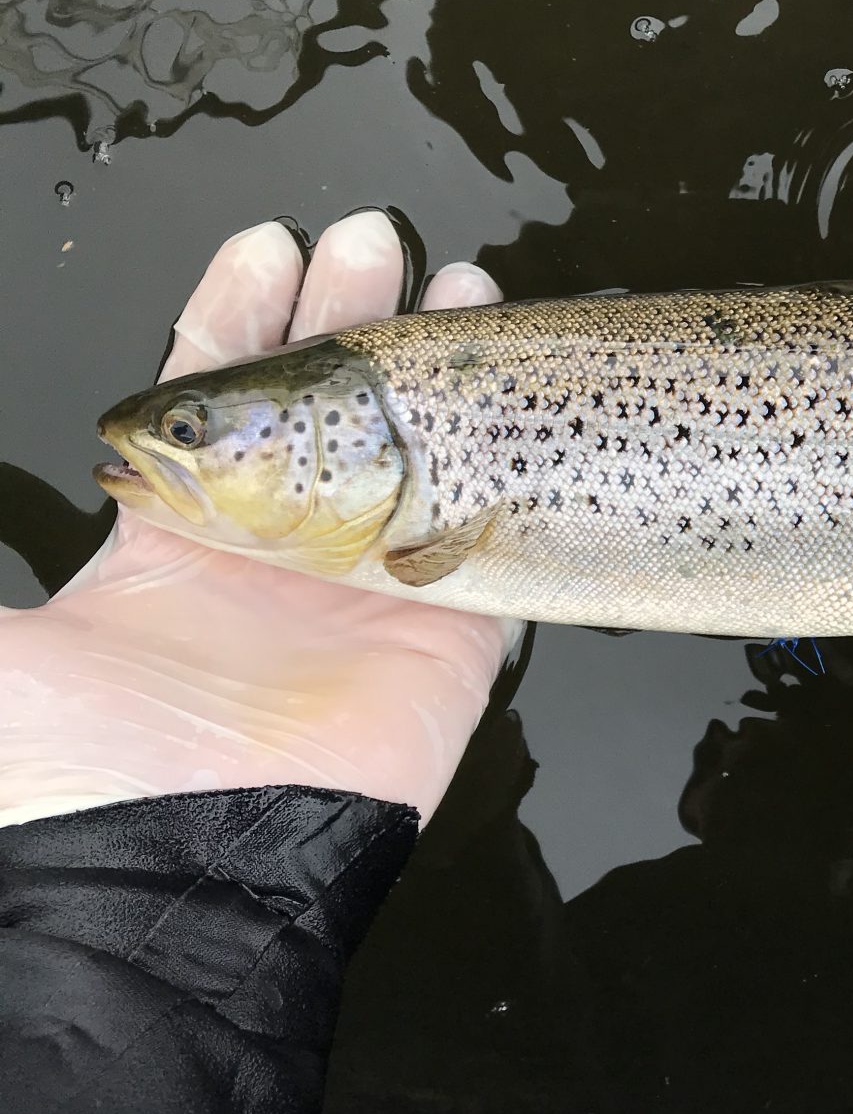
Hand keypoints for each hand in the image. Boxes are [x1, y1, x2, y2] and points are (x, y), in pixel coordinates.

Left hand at [0, 214, 516, 827]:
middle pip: (327, 403)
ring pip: (416, 448)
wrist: (184, 875)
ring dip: (439, 367)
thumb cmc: (70, 770)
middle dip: (347, 312)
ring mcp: (365, 587)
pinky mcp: (443, 631)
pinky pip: (486, 530)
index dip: (238, 315)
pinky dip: (509, 461)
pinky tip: (520, 389)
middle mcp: (276, 550)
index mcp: (174, 538)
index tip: (266, 246)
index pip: (214, 396)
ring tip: (462, 283)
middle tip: (371, 238)